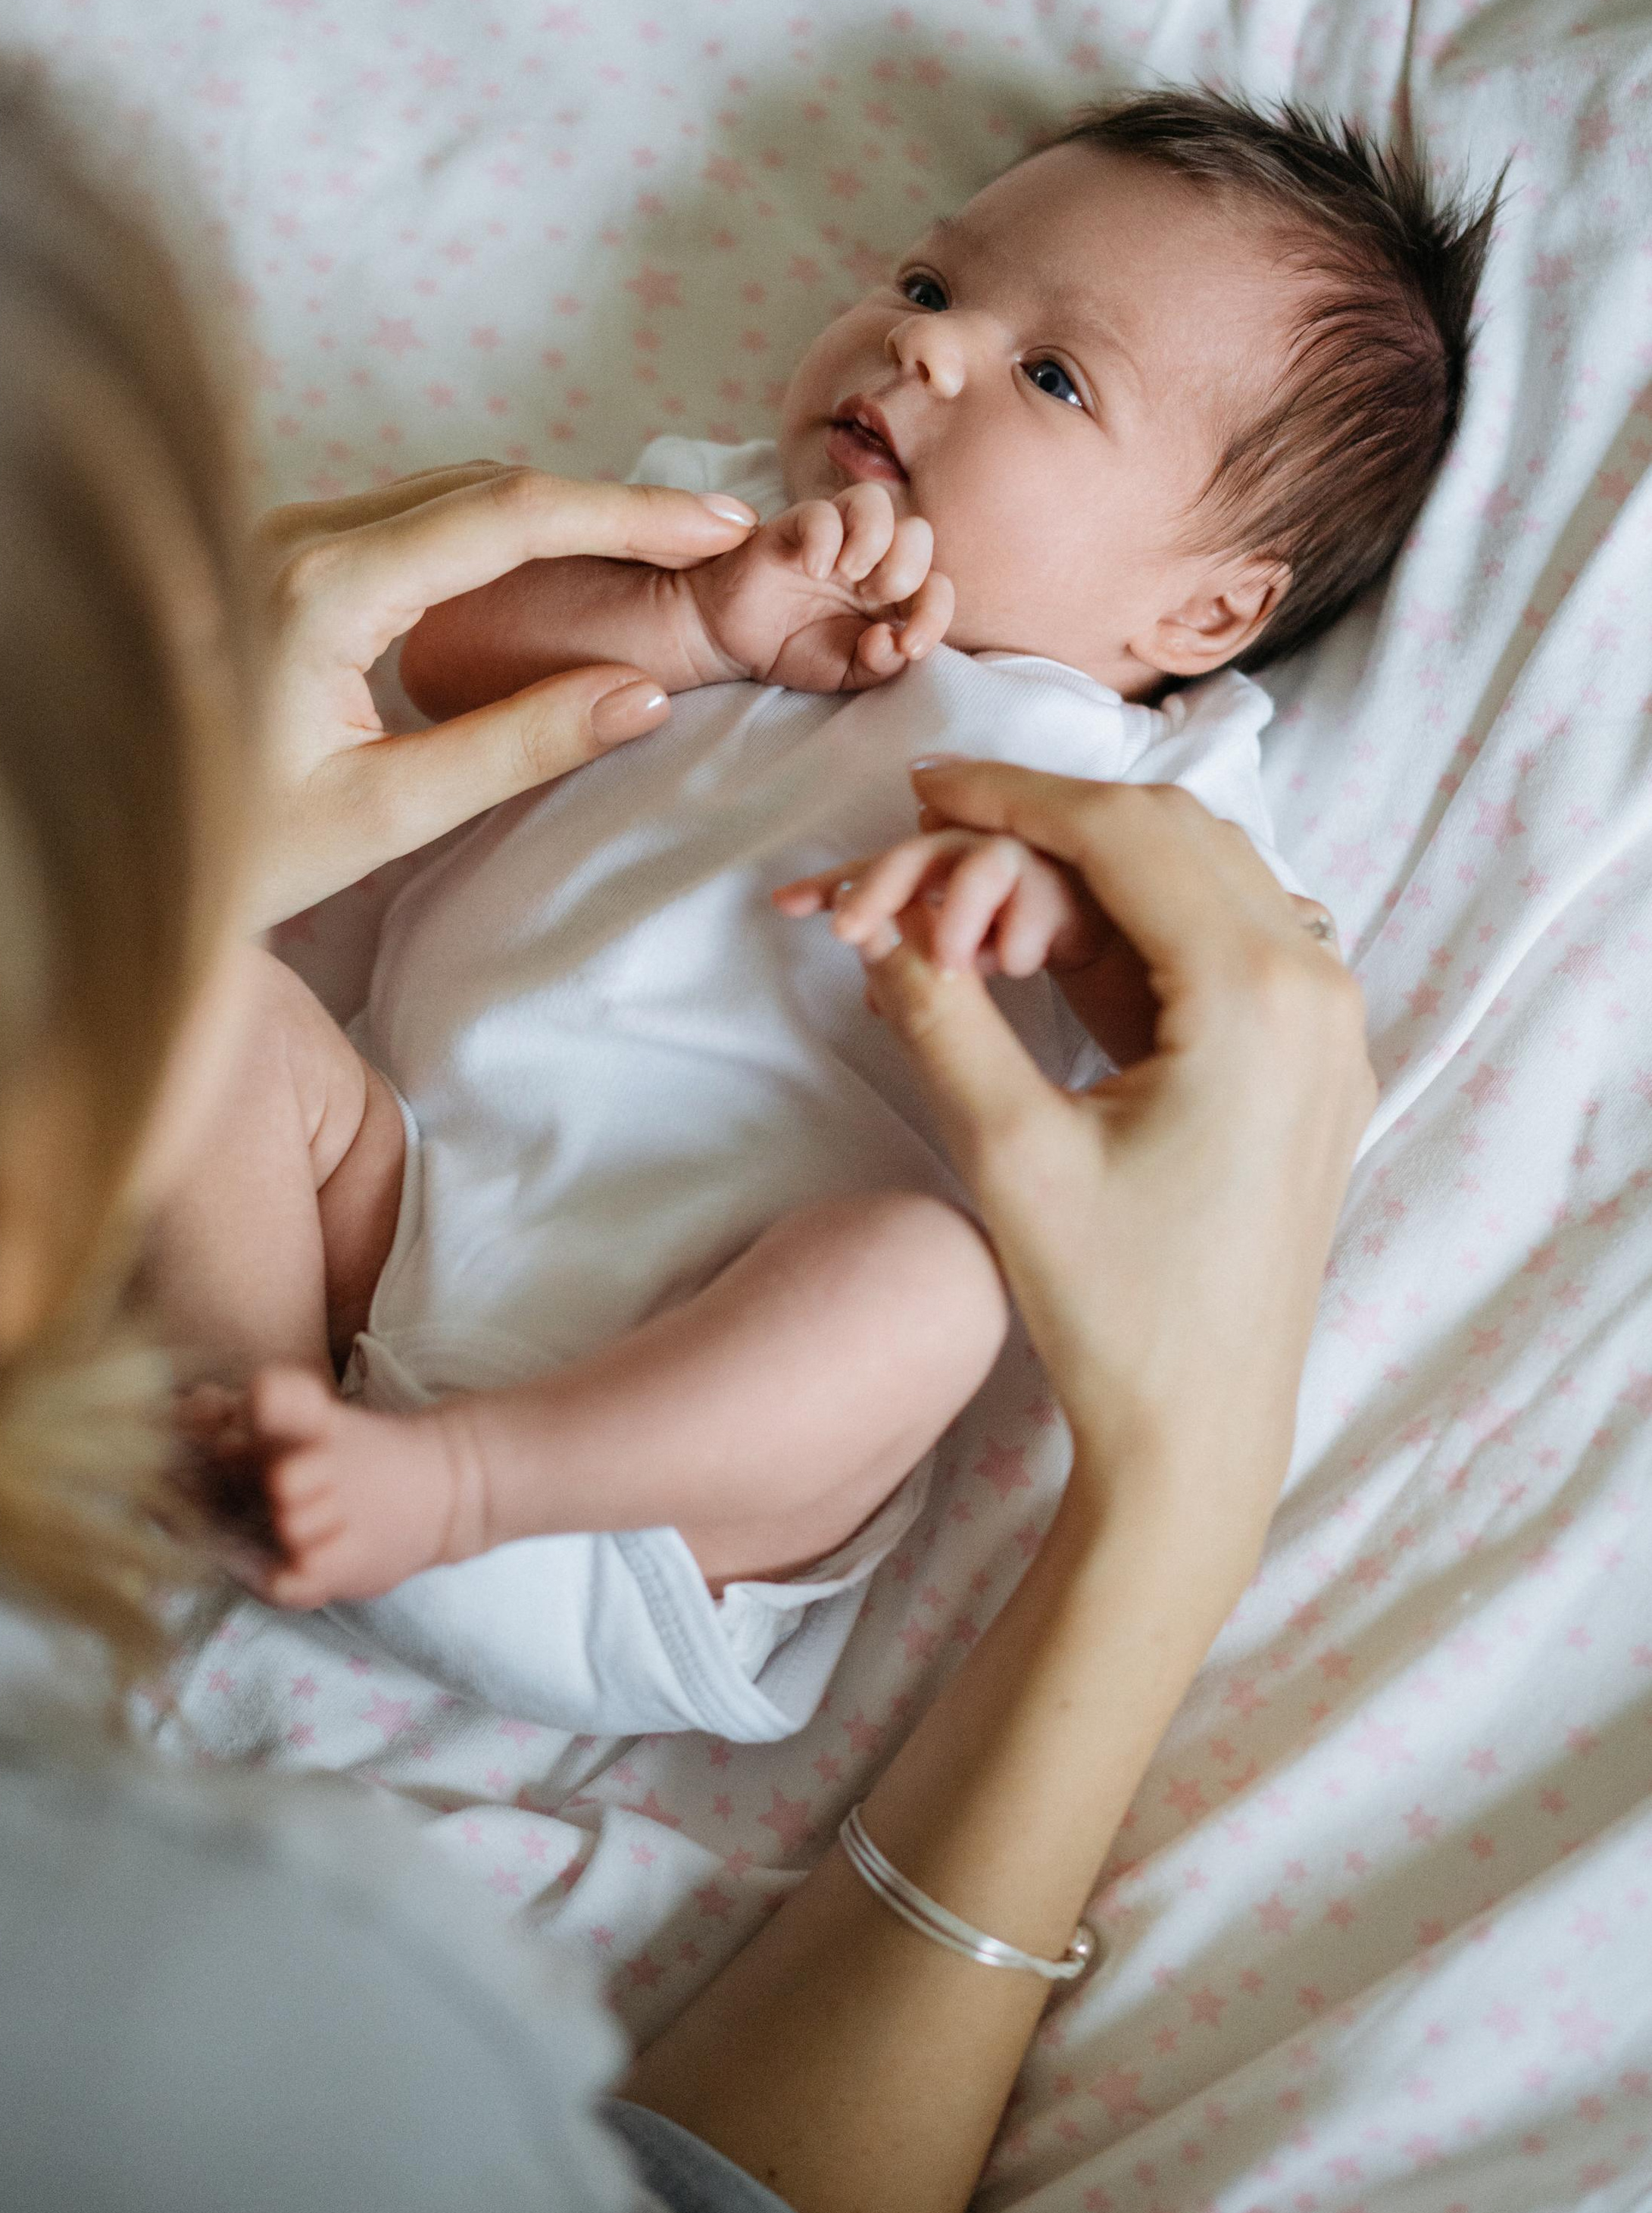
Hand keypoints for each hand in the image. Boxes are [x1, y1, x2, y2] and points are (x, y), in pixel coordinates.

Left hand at [255, 462, 755, 922]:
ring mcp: (275, 534)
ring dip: (553, 513)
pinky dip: (493, 531)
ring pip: (446, 491)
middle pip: (485, 483)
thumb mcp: (381, 812)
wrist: (87, 837)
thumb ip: (518, 746)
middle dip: (605, 504)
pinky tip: (550, 567)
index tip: (718, 527)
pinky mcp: (271, 553)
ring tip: (654, 548)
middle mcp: (291, 533)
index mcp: (319, 588)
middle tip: (712, 537)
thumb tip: (644, 695)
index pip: (509, 515)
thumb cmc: (219, 848)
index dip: (627, 511)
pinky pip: (406, 516)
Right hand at [684, 484, 952, 693]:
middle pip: (918, 532)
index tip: (912, 646)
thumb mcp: (845, 673)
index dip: (935, 613)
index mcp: (890, 594)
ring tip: (851, 574)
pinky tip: (813, 569)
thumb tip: (896, 640)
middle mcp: (869, 558)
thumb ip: (880, 665)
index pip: (937, 586)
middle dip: (908, 567)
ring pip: (875, 502)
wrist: (731, 641)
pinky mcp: (795, 525)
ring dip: (875, 538)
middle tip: (876, 598)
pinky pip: (821, 511)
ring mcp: (834, 537)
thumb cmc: (793, 650)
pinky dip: (826, 537)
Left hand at [776, 826, 1094, 982]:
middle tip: (846, 930)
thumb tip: (871, 996)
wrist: (1125, 966)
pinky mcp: (1084, 888)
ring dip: (955, 911)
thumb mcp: (961, 979)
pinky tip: (1017, 965)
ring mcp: (1035, 867)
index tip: (783, 904)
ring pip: (982, 863)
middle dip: (879, 885)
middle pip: (922, 853)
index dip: (832, 883)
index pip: (879, 870)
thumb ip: (918, 976)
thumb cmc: (1027, 954)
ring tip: (950, 963)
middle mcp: (983, 860)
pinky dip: (1023, 928)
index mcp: (944, 878)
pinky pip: (1047, 891)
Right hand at [860, 760, 1373, 1504]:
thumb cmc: (1116, 1307)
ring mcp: (1330, 1031)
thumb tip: (882, 923)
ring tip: (988, 876)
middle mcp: (1318, 992)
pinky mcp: (1316, 1069)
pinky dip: (1145, 919)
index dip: (1012, 797)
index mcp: (1257, 997)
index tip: (924, 782)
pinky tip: (1064, 941)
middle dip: (1052, 816)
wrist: (1204, 1430)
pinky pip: (1234, 942)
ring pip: (1211, 879)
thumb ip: (941, 1015)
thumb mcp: (1008, 1151)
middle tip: (941, 817)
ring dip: (1100, 864)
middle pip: (1178, 836)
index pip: (1124, 836)